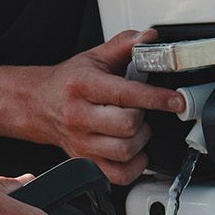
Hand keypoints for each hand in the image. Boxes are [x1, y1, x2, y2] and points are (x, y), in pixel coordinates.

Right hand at [19, 31, 183, 186]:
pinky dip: (134, 167)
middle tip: (141, 110)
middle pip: (127, 125)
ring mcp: (81, 143)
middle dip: (143, 117)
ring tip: (136, 128)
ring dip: (140, 140)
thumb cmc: (69, 82)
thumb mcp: (95, 57)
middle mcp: (79, 116)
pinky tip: (133, 151)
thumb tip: (151, 38)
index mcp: (83, 86)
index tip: (176, 100)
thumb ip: (125, 44)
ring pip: (125, 151)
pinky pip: (118, 175)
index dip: (156, 98)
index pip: (125, 94)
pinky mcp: (85, 162)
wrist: (38, 105)